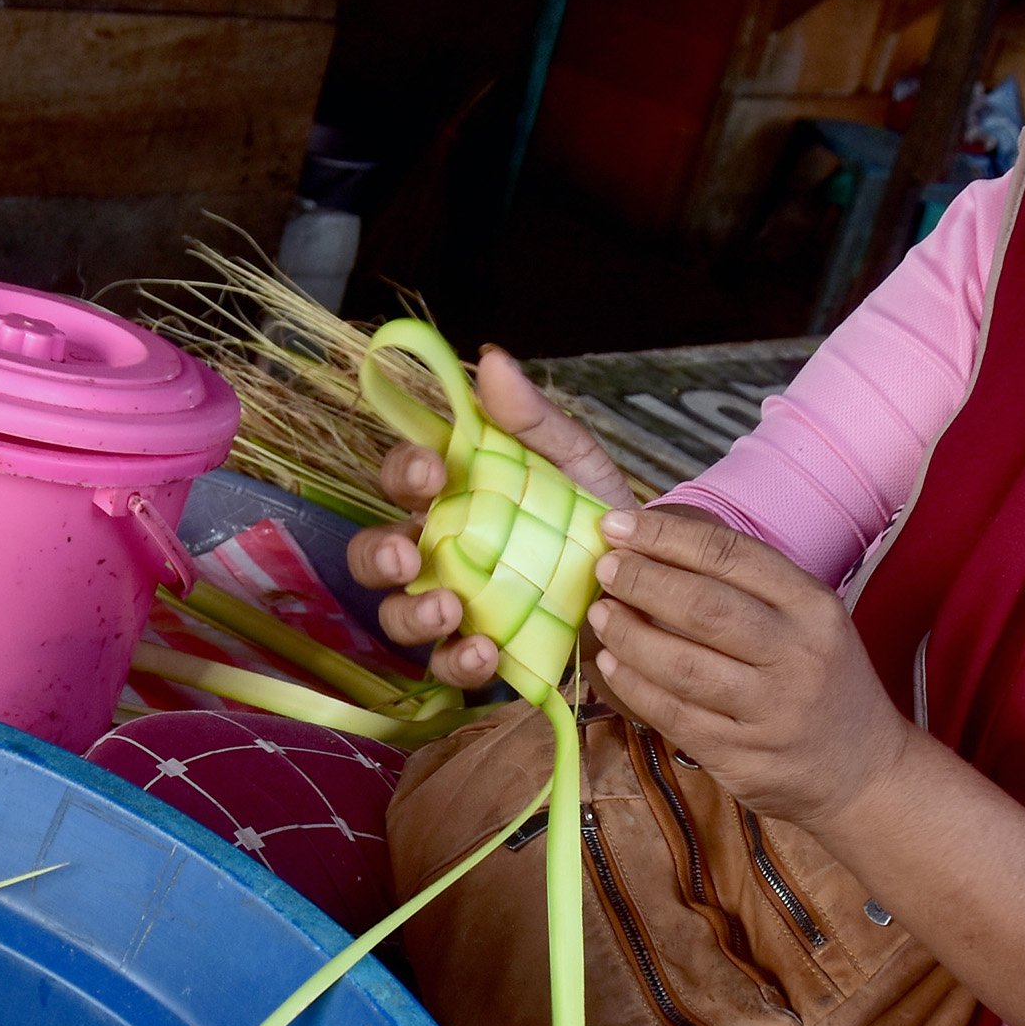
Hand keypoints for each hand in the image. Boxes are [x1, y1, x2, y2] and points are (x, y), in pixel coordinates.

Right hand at [341, 345, 632, 694]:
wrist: (650, 587)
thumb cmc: (597, 518)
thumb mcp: (576, 464)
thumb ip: (534, 419)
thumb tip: (490, 359)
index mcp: (454, 498)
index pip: (402, 479)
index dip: (404, 472)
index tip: (434, 472)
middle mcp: (440, 553)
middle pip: (374, 554)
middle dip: (378, 555)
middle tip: (408, 556)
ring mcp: (455, 607)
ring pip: (398, 616)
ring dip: (412, 615)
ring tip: (450, 610)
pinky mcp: (483, 653)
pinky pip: (449, 666)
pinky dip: (460, 661)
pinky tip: (486, 652)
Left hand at [585, 507, 914, 826]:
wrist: (865, 772)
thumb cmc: (822, 681)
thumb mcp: (810, 621)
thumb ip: (748, 587)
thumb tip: (656, 546)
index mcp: (813, 608)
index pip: (731, 556)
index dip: (667, 536)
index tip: (619, 524)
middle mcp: (797, 656)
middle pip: (703, 608)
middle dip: (641, 580)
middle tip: (604, 566)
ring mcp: (772, 712)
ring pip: (683, 666)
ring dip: (629, 635)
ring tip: (600, 613)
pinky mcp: (744, 758)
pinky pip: (676, 716)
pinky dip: (635, 687)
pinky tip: (613, 665)